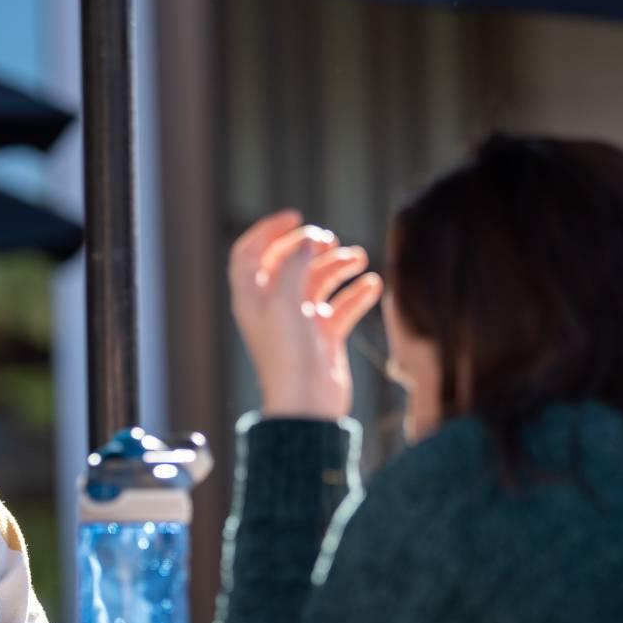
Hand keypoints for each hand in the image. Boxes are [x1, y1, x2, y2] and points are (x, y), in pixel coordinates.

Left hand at [227, 209, 383, 421]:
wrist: (307, 404)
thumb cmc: (288, 354)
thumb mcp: (286, 301)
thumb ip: (296, 264)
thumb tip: (309, 240)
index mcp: (252, 298)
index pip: (250, 253)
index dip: (269, 231)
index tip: (296, 218)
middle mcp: (274, 307)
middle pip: (289, 263)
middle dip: (310, 247)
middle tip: (329, 241)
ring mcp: (300, 322)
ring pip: (319, 282)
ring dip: (339, 266)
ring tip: (359, 259)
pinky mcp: (324, 337)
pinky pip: (341, 307)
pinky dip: (356, 294)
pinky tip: (372, 285)